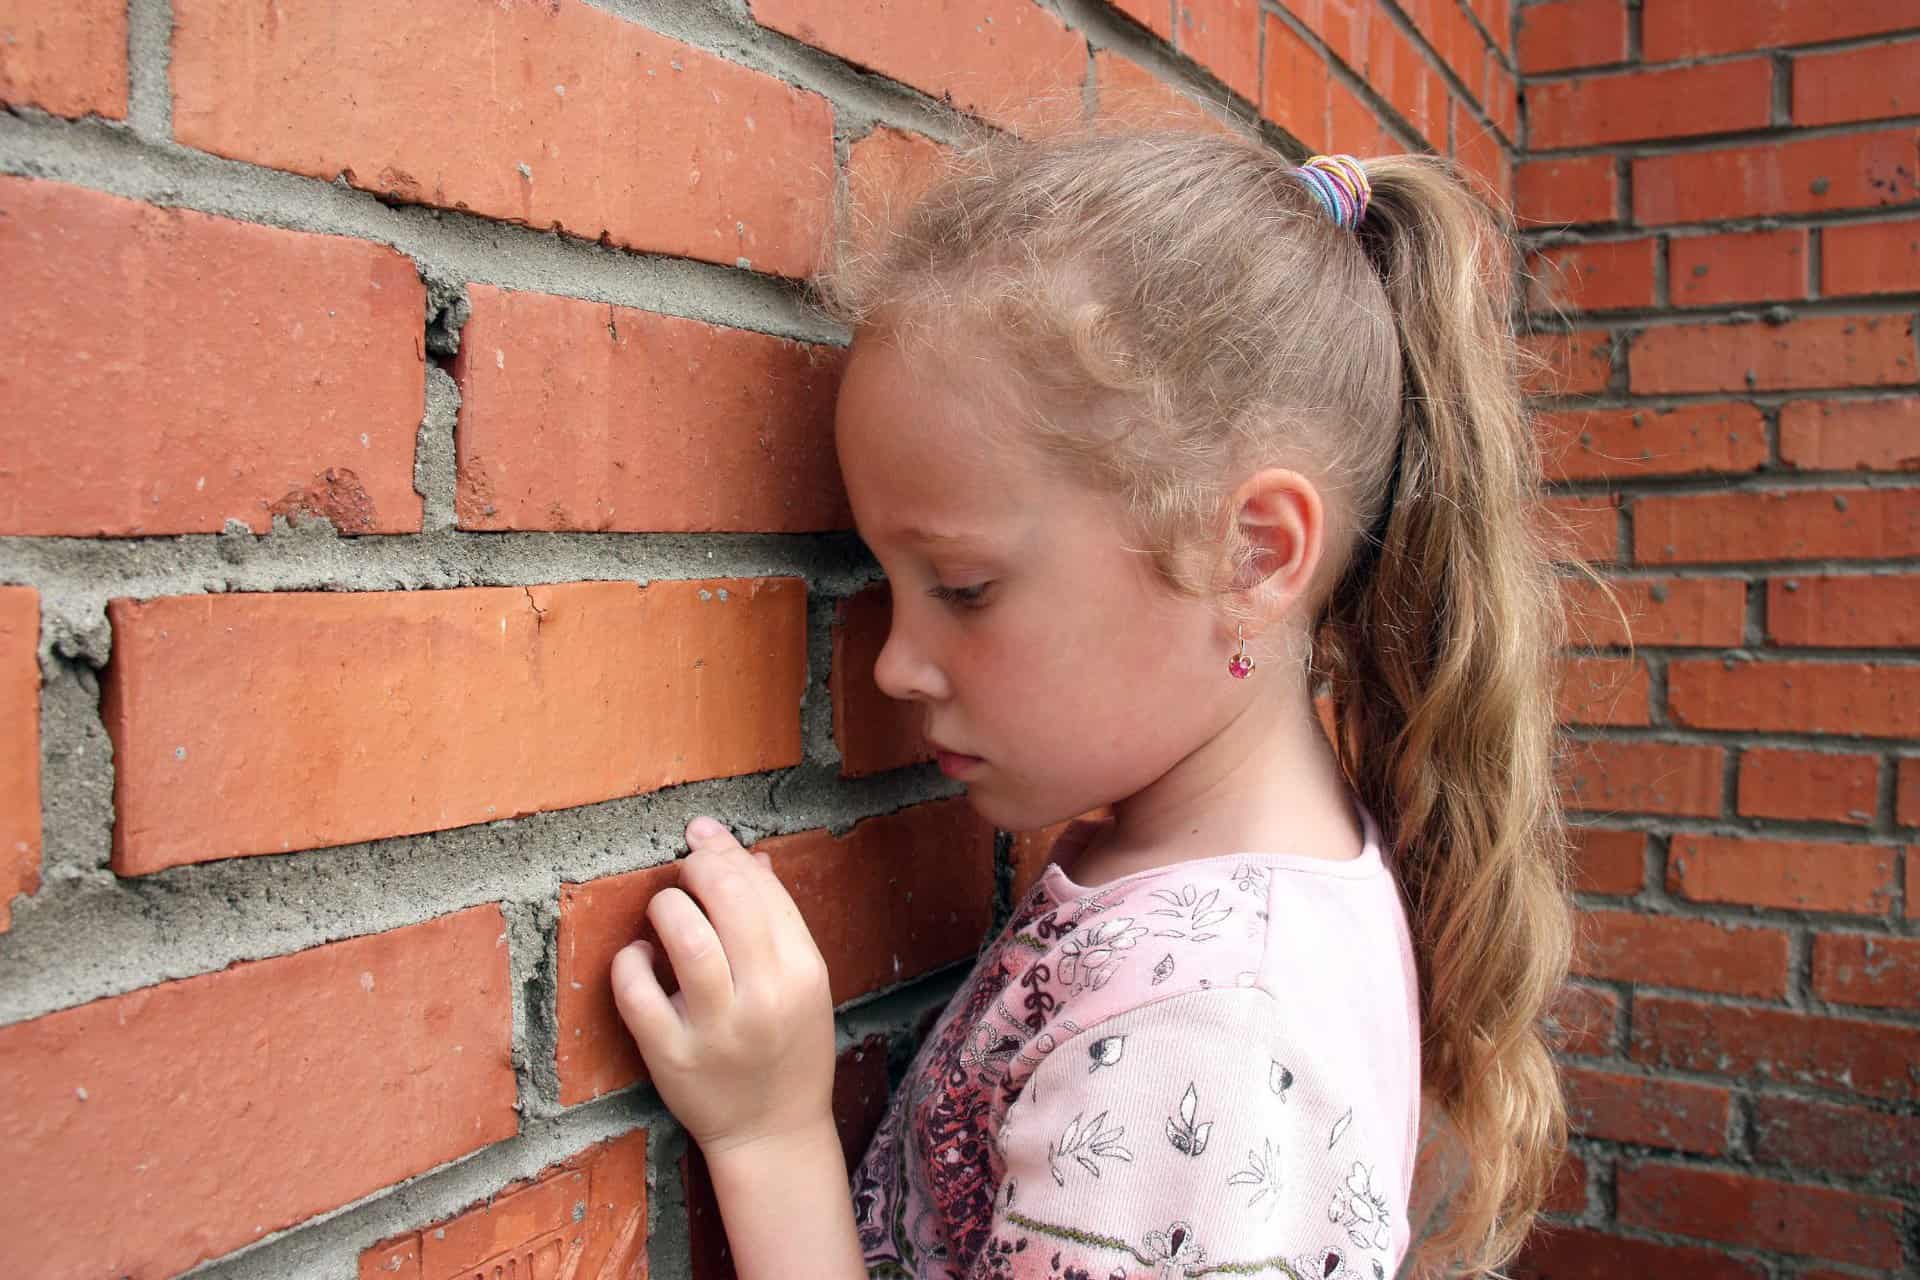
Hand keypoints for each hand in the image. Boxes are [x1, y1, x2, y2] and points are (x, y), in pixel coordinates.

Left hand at [610, 816, 835, 1154]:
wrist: (772, 1131)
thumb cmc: (787, 1046)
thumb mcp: (802, 982)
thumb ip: (779, 920)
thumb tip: (748, 856)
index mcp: (802, 972)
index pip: (763, 888)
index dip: (726, 851)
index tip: (702, 836)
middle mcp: (763, 997)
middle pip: (727, 899)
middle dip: (696, 867)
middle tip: (684, 870)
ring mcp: (716, 1029)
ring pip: (684, 937)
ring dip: (666, 906)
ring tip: (664, 909)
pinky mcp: (671, 1055)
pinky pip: (636, 991)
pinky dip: (629, 960)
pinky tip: (639, 956)